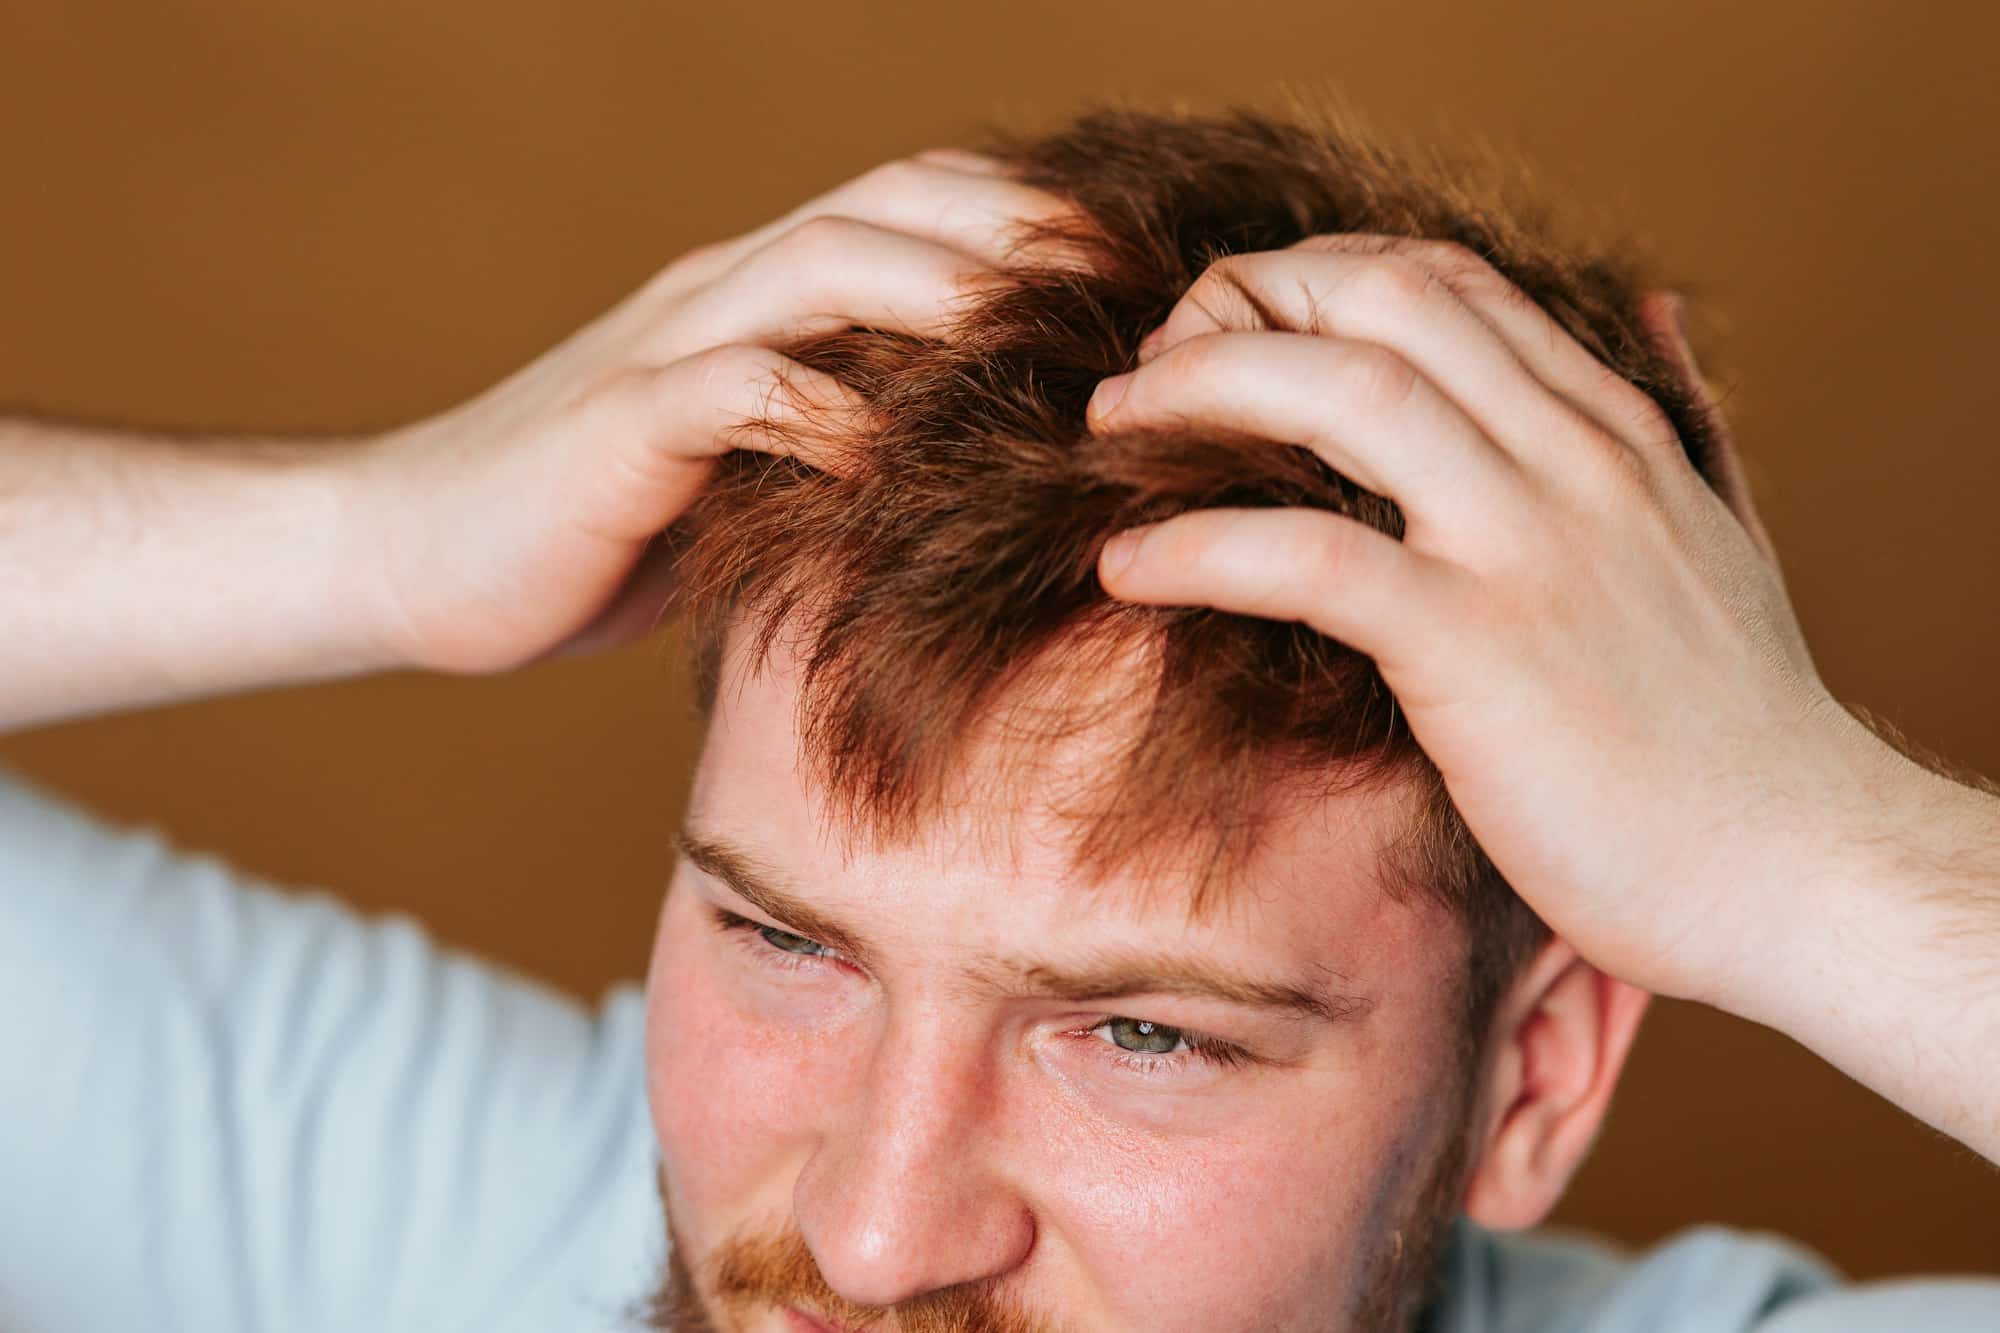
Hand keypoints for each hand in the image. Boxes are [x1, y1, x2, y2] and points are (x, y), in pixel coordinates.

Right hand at [351, 150, 1072, 672]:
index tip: (1125, 272)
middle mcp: (716, 295)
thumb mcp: (734, 479)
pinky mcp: (620, 427)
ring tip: (1033, 333)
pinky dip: (822, 408)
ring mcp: (664, 349)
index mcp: (751, 299)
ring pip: (819, 267)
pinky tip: (892, 455)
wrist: (412, 556)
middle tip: (1123, 277)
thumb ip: (824, 450)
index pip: (901, 208)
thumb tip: (952, 482)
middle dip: (1010, 227)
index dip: (1016, 219)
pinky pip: (736, 390)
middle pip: (883, 205)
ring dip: (936, 288)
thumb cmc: (589, 531)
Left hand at [1087, 237, 1905, 1003]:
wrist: (1796, 870)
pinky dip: (1198, 543)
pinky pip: (1308, 556)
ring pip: (1342, 390)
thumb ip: (1685, 418)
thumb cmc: (1743, 733)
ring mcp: (1529, 544)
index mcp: (1614, 432)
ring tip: (1111, 432)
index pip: (1446, 282)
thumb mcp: (1726, 535)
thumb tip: (1656, 309)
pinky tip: (1126, 566)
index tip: (1233, 333)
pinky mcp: (1479, 648)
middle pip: (1380, 297)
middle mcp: (1574, 461)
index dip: (1312, 278)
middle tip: (1151, 375)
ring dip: (1202, 389)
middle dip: (1241, 305)